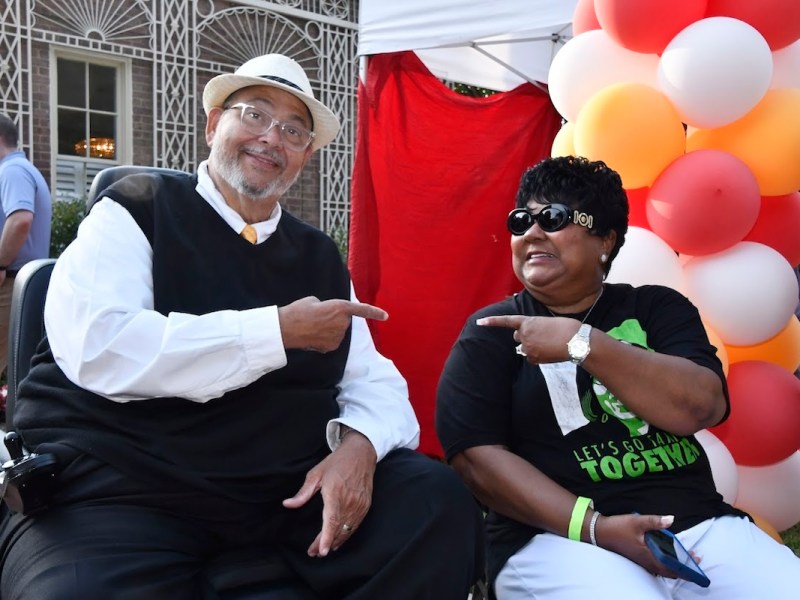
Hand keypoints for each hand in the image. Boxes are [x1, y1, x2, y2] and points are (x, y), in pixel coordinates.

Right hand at [279, 297, 387, 352]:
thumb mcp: (315, 301)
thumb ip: (328, 306)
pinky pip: (332, 341)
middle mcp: (342, 323)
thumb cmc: (299, 310)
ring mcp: (338, 337)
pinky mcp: (331, 347)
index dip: (374, 312)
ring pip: (338, 332)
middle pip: (344, 321)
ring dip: (329, 329)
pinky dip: (325, 339)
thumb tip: (329, 315)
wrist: (286, 328)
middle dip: (335, 318)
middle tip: (318, 316)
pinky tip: (313, 336)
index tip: (386, 316)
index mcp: (340, 307)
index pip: (362, 310)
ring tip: (313, 326)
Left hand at [282, 430, 376, 556]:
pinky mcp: (365, 505)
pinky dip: (346, 535)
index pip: (331, 520)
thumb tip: (287, 504)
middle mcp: (349, 501)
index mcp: (335, 492)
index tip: (322, 551)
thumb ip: (303, 493)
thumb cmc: (337, 462)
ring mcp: (359, 504)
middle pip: (338, 529)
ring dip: (336, 541)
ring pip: (347, 529)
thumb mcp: (316, 474)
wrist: (361, 454)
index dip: (326, 537)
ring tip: (322, 549)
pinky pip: (355, 525)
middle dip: (326, 543)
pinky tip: (338, 540)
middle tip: (313, 552)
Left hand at [477, 314, 578, 363]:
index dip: (492, 322)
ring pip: (525, 348)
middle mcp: (524, 334)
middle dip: (525, 337)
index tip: (479, 322)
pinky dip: (538, 356)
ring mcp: (527, 347)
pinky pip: (531, 358)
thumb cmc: (567, 328)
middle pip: (517, 337)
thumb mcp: (547, 322)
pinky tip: (549, 352)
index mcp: (527, 321)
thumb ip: (535, 328)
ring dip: (533, 346)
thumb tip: (531, 341)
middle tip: (541, 336)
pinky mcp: (533, 358)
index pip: (506, 321)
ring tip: (549, 344)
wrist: (576, 341)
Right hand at [595, 513, 686, 578]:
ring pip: (663, 569)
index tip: (697, 559)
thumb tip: (672, 519)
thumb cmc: (618, 527)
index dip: (686, 565)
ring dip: (675, 565)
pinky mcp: (638, 558)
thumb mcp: (637, 521)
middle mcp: (646, 562)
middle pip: (669, 571)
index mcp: (648, 555)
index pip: (672, 566)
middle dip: (684, 567)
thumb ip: (655, 521)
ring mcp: (641, 561)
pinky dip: (666, 563)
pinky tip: (667, 555)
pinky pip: (656, 566)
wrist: (599, 532)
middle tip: (694, 559)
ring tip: (684, 557)